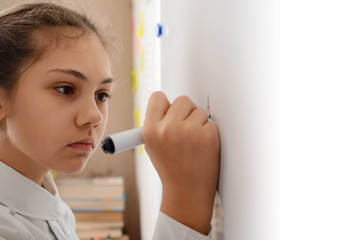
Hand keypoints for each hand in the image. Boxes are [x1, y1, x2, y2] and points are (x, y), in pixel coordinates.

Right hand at [143, 91, 219, 234]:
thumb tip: (168, 104)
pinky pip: (211, 122)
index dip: (166, 104)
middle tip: (185, 129)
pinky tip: (202, 147)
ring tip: (194, 142)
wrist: (187, 192)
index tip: (171, 111)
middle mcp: (168, 129)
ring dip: (199, 122)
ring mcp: (189, 132)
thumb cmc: (171, 169)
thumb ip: (157, 123)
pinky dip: (209, 132)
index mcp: (151, 130)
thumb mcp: (152, 146)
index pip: (158, 97)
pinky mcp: (208, 136)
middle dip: (186, 112)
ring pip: (199, 110)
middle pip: (182, 100)